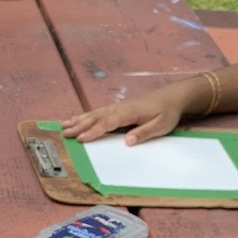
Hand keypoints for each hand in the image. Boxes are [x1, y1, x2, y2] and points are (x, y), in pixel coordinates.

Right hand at [62, 85, 192, 145]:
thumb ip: (144, 132)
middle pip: (97, 117)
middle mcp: (121, 108)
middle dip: (80, 125)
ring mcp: (118, 107)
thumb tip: (127, 140)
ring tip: (65, 125)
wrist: (172, 97)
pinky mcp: (119, 108)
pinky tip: (78, 119)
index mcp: (130, 112)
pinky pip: (99, 112)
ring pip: (95, 113)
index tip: (81, 138)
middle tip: (65, 133)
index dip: (94, 131)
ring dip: (79, 119)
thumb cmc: (167, 112)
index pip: (108, 123)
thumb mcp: (161, 125)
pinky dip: (86, 115)